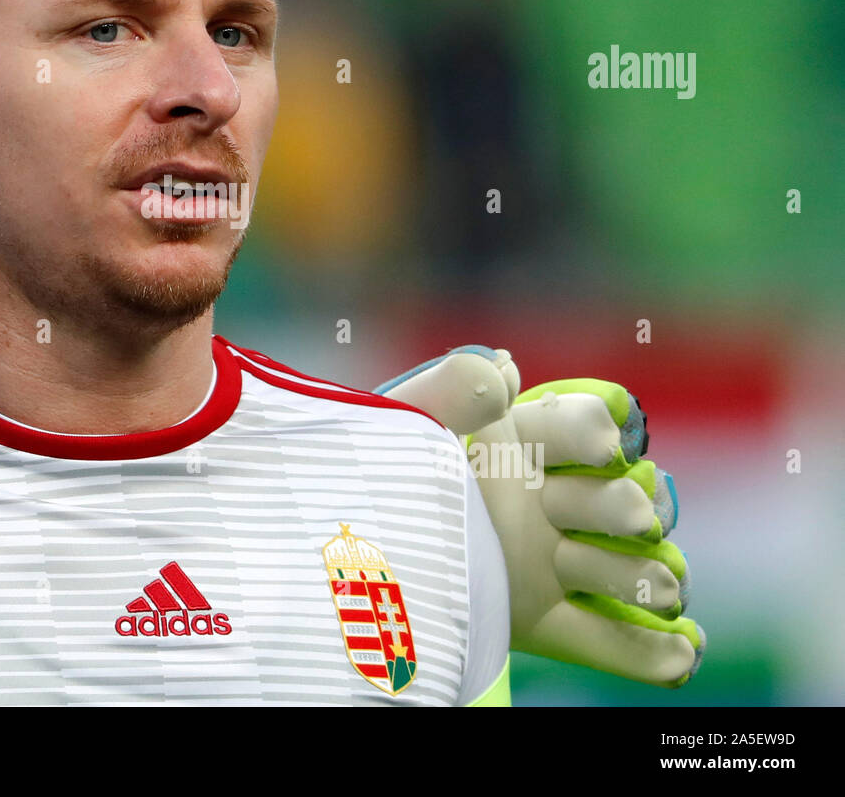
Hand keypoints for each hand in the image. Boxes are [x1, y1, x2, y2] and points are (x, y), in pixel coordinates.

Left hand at [377, 346, 704, 686]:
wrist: (336, 543)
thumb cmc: (375, 464)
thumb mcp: (408, 418)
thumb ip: (455, 386)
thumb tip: (505, 367)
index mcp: (517, 444)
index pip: (585, 428)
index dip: (595, 438)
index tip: (598, 448)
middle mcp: (544, 500)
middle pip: (624, 503)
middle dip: (618, 508)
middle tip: (563, 513)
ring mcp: (546, 561)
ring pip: (630, 570)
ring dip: (637, 575)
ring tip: (618, 576)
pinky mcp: (533, 617)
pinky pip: (606, 640)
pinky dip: (651, 651)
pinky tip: (683, 651)